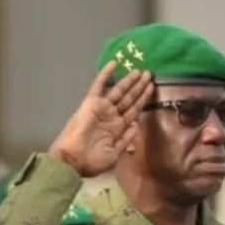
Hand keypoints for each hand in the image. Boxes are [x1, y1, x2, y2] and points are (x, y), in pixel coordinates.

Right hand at [47, 60, 153, 177]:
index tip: (152, 87)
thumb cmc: (92, 161)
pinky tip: (114, 63)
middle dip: (139, 87)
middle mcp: (111, 116)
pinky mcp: (91, 103)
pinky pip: (98, 86)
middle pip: (129, 98)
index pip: (133, 110)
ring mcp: (102, 108)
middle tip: (149, 73)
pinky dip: (105, 75)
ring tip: (140, 70)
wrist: (73, 160)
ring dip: (129, 81)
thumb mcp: (115, 153)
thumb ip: (127, 139)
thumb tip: (136, 124)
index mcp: (118, 128)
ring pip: (118, 91)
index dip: (143, 99)